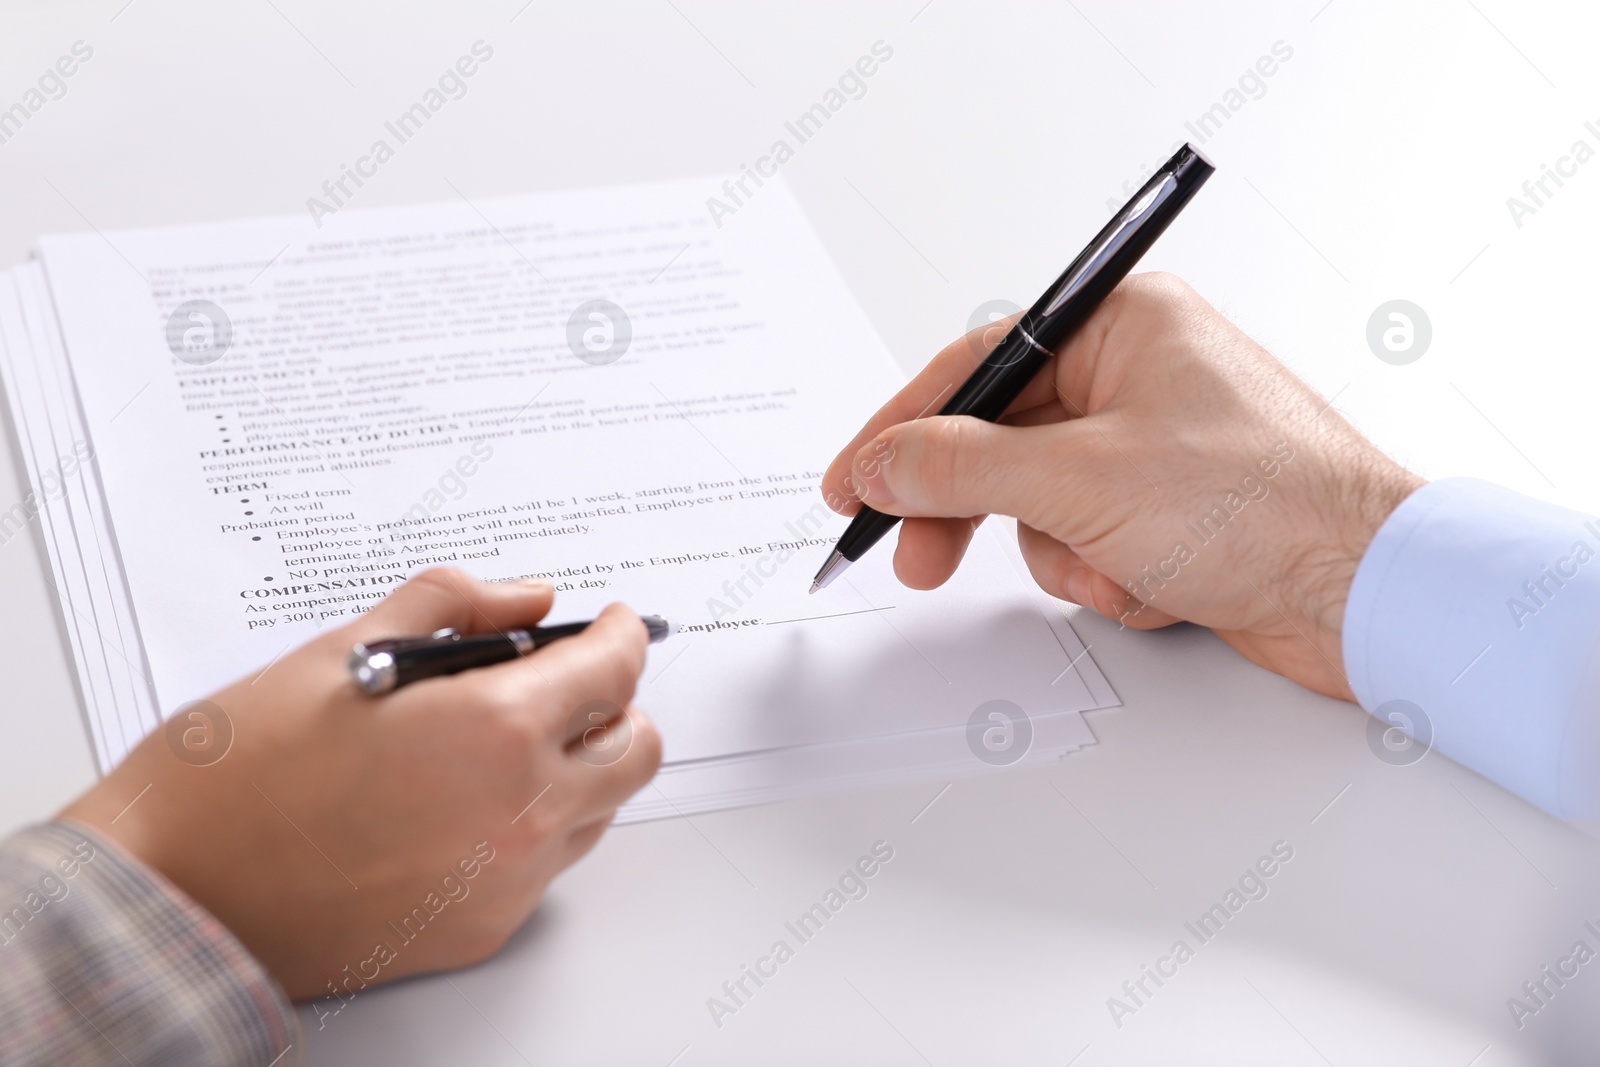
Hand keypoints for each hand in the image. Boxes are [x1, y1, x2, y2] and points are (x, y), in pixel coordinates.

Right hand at [60, 568, 661, 998]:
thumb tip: (525, 600)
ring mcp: (507, 882)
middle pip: (636, 749)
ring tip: (497, 741)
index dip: (623, 634)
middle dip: (614, 704)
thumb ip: (455, 608)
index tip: (615, 623)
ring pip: (599, 810)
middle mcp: (522, 813)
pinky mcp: (481, 930)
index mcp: (497, 729)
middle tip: (566, 680)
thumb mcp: (344, 651)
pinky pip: (544, 866)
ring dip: (576, 766)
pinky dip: (529, 825)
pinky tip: (459, 802)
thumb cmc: (238, 772)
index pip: (615, 669)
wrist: (172, 892)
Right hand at [823, 273, 1422, 699]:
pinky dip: (1110, 578)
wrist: (1369, 596)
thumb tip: (886, 460)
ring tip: (1118, 570)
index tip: (852, 479)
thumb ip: (962, 468)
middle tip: (918, 559)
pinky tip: (1159, 586)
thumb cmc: (1266, 506)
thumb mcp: (1080, 481)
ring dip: (1068, 556)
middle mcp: (1140, 375)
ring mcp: (1156, 448)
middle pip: (1004, 443)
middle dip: (975, 512)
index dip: (903, 426)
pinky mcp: (1173, 512)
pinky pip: (1091, 543)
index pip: (977, 364)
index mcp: (1125, 325)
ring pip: (1044, 507)